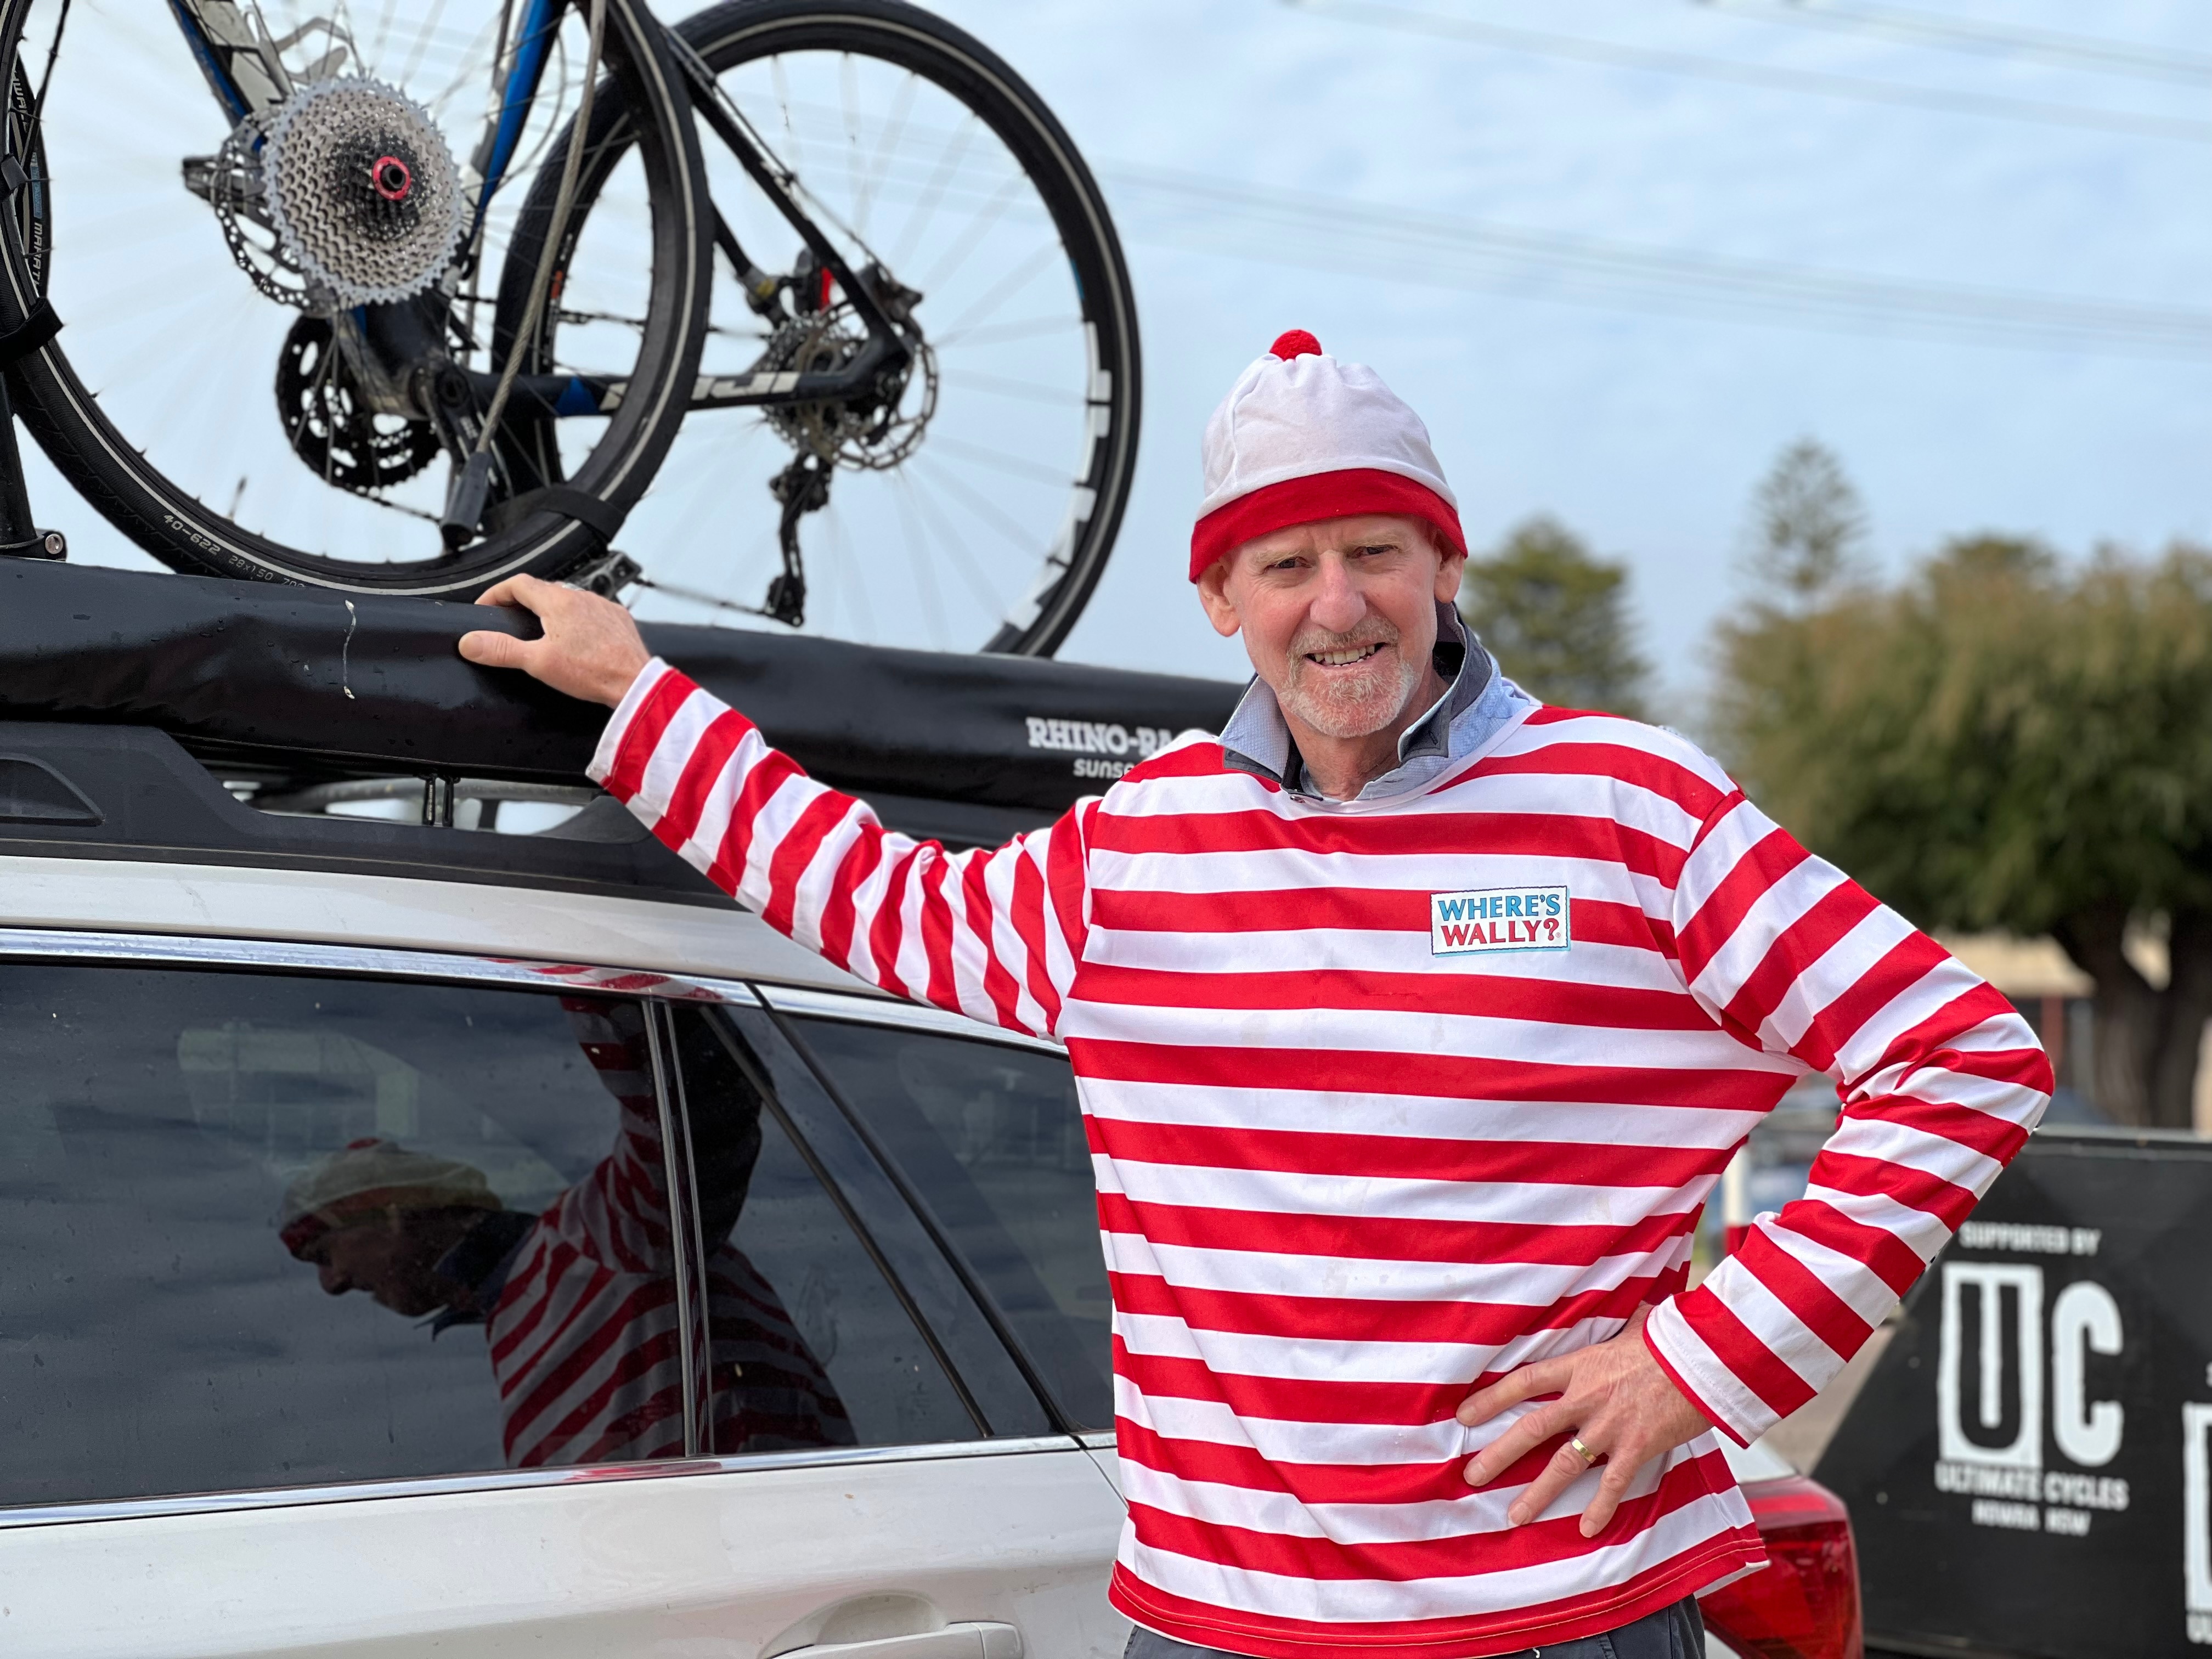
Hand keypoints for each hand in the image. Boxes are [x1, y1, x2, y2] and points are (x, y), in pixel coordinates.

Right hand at [457, 574, 652, 707]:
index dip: (496, 593)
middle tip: (507, 620)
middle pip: (542, 590)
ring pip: (568, 601)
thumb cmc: (593, 672)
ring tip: (538, 631)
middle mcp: (582, 597)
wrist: (635, 683)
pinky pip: (590, 613)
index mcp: (558, 601)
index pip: (517, 583)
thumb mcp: (538, 662)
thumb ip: (501, 650)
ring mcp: (602, 607)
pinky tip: (574, 639)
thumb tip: (470, 642)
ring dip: (549, 611)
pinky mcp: (617, 620)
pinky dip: (575, 621)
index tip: (486, 607)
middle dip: (520, 602)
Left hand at [1456, 1308, 1714, 1538]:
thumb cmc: (1669, 1339)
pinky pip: (1612, 1483)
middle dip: (1498, 1455)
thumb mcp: (1631, 1328)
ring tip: (1514, 1516)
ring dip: (1537, 1493)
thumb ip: (1617, 1330)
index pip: (1523, 1382)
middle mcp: (1586, 1398)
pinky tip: (1586, 1529)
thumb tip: (1627, 1314)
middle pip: (1531, 1429)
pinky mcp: (1637, 1446)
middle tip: (1472, 1476)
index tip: (1464, 1416)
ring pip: (1563, 1465)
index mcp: (1579, 1366)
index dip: (1491, 1399)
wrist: (1703, 1357)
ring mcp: (1610, 1426)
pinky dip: (1599, 1508)